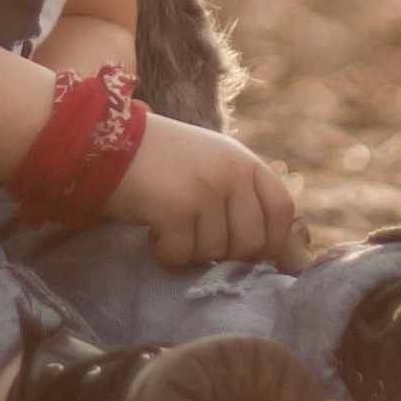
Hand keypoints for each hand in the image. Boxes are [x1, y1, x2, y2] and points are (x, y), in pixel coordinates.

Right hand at [104, 111, 294, 268]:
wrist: (103, 137)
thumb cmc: (160, 161)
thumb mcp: (211, 167)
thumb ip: (246, 202)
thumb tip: (297, 263)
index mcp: (242, 159)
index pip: (283, 210)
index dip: (271, 239)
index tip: (245, 250)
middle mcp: (230, 170)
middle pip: (252, 243)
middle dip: (223, 252)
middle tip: (193, 232)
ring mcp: (205, 187)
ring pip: (214, 253)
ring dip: (188, 250)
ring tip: (167, 221)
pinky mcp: (176, 206)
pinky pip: (181, 255)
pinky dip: (163, 252)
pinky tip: (151, 227)